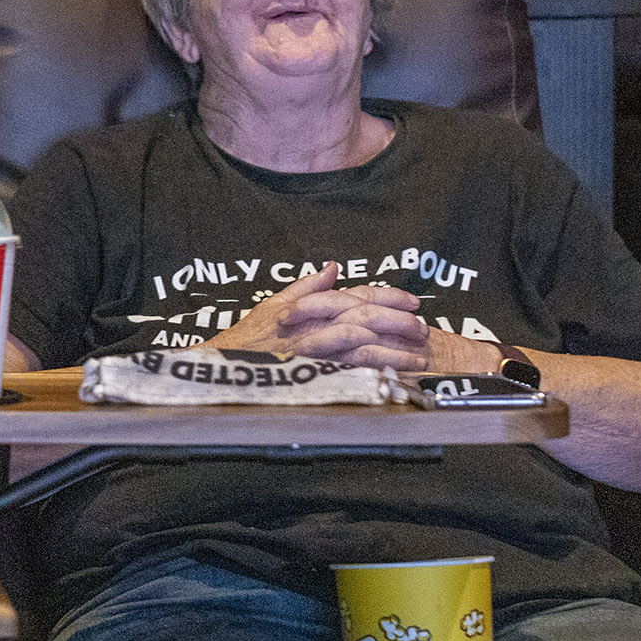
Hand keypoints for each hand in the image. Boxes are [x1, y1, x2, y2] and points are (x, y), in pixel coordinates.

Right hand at [207, 262, 484, 373]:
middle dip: (397, 320)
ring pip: (358, 341)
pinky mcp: (305, 372)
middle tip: (424, 329)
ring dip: (391, 349)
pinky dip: (367, 368)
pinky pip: (342, 368)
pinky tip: (389, 374)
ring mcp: (309, 347)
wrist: (216, 368)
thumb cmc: (244, 340)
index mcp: (309, 306)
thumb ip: (305, 288)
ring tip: (418, 358)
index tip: (413, 301)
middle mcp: (311, 322)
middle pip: (364, 313)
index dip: (387, 295)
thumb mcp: (271, 307)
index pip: (355, 294)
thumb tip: (331, 267)